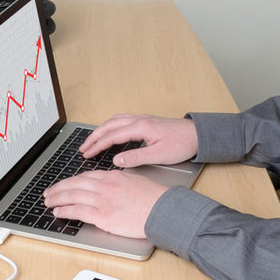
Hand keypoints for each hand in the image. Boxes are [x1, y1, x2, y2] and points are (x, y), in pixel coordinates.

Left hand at [43, 170, 166, 238]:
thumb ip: (120, 181)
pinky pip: (77, 211)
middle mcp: (105, 186)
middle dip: (58, 188)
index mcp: (113, 176)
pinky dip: (65, 211)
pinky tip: (58, 212)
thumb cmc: (154, 198)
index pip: (85, 176)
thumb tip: (112, 183)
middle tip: (48, 193)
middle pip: (74, 184)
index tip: (63, 184)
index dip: (70, 181)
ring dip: (57, 199)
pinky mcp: (102, 215)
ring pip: (72, 196)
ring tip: (48, 202)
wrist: (162, 209)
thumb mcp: (135, 180)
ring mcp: (102, 200)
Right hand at [80, 114, 197, 167]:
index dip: (97, 145)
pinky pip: (122, 120)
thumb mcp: (159, 155)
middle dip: (94, 137)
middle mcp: (139, 120)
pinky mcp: (146, 121)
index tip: (86, 153)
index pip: (112, 136)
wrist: (197, 134)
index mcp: (140, 127)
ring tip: (91, 140)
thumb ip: (136, 157)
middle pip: (109, 126)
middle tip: (82, 148)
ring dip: (101, 130)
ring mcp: (142, 119)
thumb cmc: (181, 144)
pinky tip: (110, 132)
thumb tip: (117, 160)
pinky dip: (111, 126)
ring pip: (114, 121)